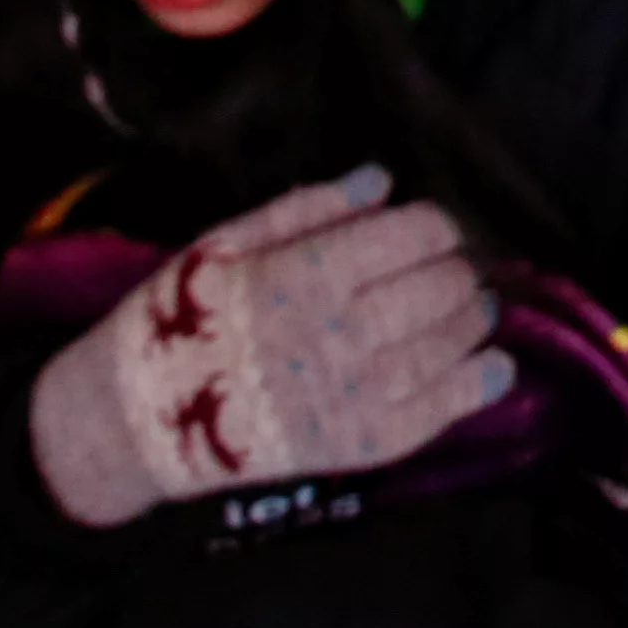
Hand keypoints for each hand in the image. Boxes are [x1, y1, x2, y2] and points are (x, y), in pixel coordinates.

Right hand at [23, 170, 503, 524]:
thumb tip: (381, 181)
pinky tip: (492, 367)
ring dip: (473, 322)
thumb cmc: (180, 318)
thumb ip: (307, 208)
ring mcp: (350, 395)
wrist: (135, 420)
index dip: (434, 227)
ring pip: (445, 347)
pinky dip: (474, 388)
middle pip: (438, 289)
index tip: (432, 231)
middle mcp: (338, 333)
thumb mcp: (225, 243)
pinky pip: (433, 414)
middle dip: (459, 272)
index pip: (412, 235)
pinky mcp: (353, 446)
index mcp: (306, 274)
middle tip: (459, 270)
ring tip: (475, 309)